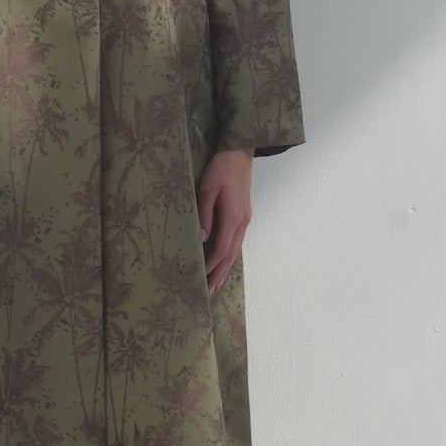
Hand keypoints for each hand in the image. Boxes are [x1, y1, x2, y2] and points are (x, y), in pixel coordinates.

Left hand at [197, 146, 253, 293]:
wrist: (239, 153)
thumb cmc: (221, 169)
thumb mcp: (207, 189)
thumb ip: (204, 215)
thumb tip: (201, 239)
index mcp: (233, 217)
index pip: (221, 249)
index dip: (211, 266)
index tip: (200, 279)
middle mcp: (242, 223)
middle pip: (231, 255)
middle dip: (219, 274)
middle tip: (208, 292)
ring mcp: (245, 220)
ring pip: (236, 250)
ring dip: (225, 268)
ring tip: (216, 283)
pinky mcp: (244, 215)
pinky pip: (237, 242)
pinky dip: (230, 256)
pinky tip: (224, 262)